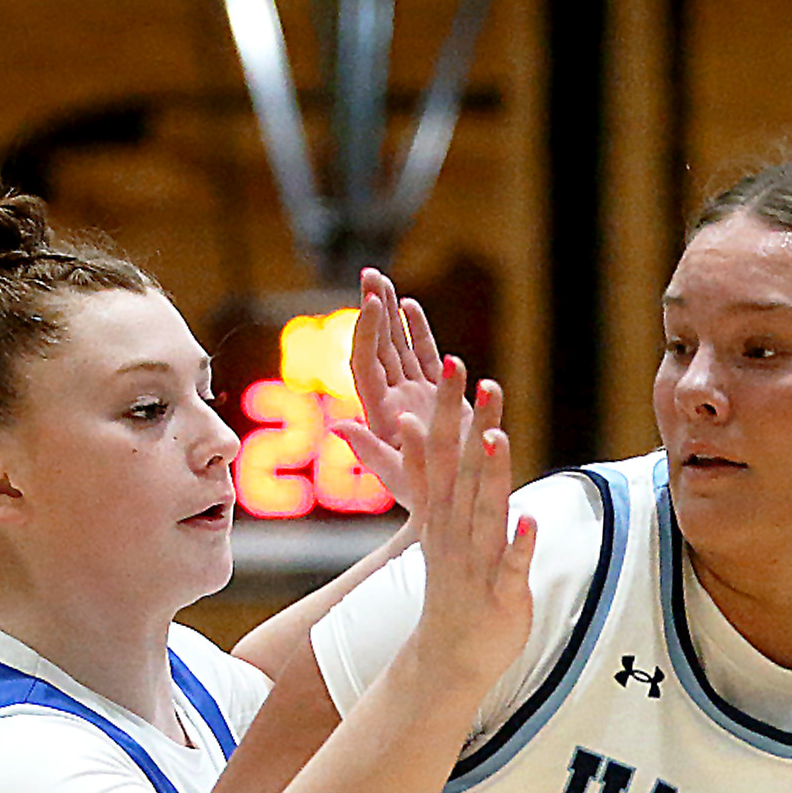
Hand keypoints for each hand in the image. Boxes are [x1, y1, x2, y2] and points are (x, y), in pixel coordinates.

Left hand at [332, 268, 471, 517]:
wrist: (452, 517)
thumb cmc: (428, 506)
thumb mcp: (400, 482)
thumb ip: (371, 453)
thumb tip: (340, 428)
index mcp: (381, 417)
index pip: (367, 366)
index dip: (367, 333)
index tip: (372, 303)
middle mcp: (394, 403)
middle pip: (378, 348)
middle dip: (374, 311)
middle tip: (370, 275)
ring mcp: (415, 399)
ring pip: (399, 349)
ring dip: (391, 315)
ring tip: (383, 281)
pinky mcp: (438, 400)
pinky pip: (424, 360)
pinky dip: (418, 334)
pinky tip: (411, 308)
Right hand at [400, 371, 537, 692]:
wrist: (448, 656)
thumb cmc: (450, 582)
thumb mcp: (432, 523)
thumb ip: (422, 472)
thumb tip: (405, 420)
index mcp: (440, 512)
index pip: (440, 450)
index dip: (447, 407)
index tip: (455, 364)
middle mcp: (454, 531)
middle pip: (461, 470)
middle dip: (468, 425)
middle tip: (477, 379)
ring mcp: (476, 563)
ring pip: (483, 513)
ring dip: (489, 476)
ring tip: (495, 437)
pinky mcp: (501, 595)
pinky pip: (511, 566)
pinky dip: (519, 544)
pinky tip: (529, 518)